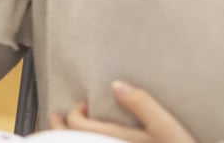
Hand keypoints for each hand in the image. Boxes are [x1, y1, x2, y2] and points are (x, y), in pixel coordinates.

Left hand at [49, 81, 194, 142]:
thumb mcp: (167, 128)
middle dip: (57, 128)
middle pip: (67, 141)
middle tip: (57, 116)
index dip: (73, 113)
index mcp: (114, 140)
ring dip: (65, 139)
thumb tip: (116, 85)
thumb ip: (142, 104)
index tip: (83, 105)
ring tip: (64, 130)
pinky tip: (87, 141)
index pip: (76, 126)